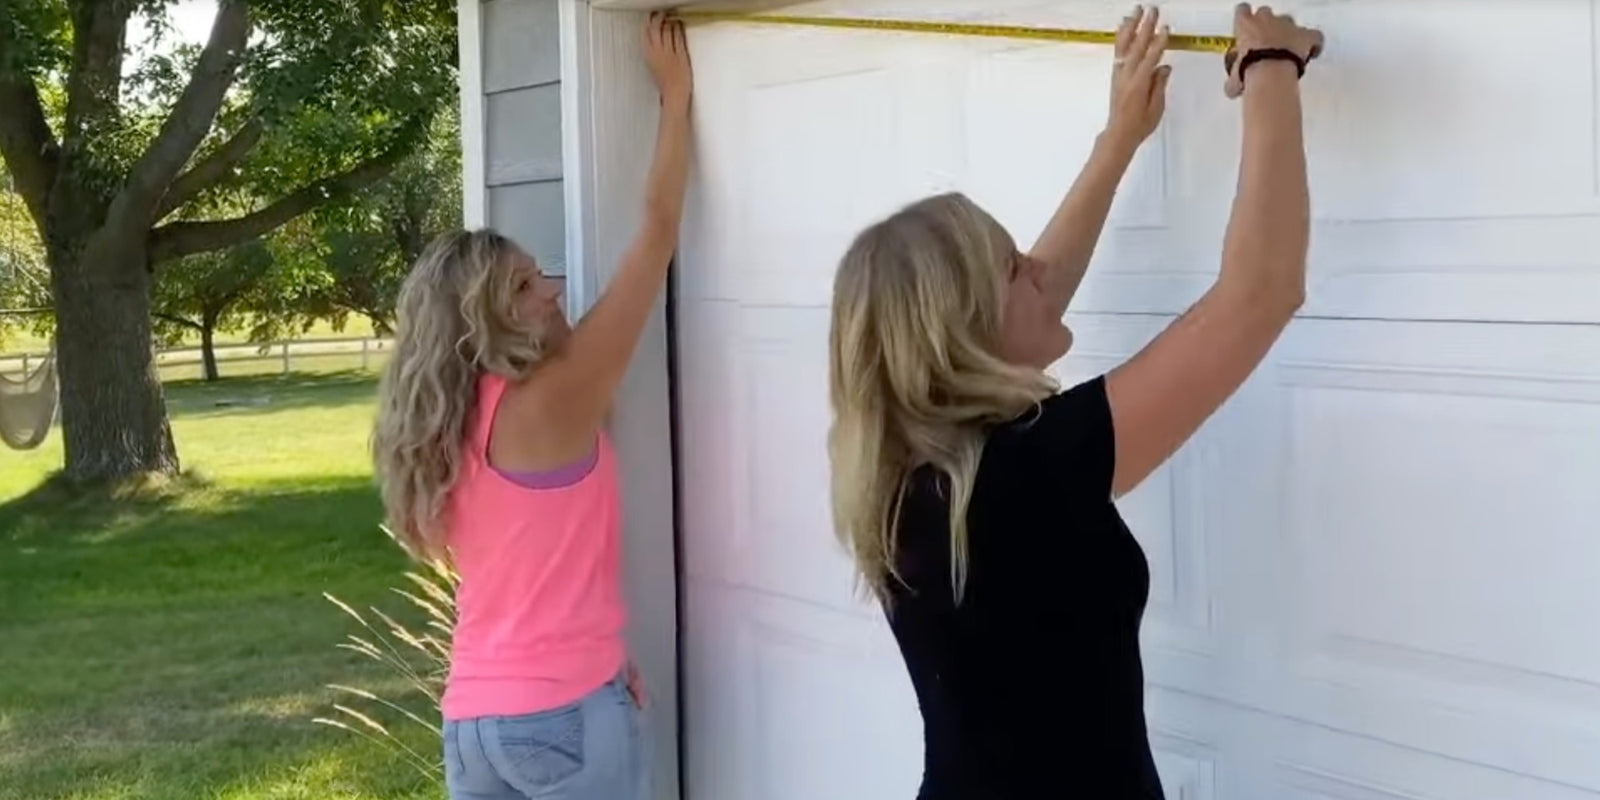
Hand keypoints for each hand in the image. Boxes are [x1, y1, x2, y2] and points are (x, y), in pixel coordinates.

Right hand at [645, 12, 691, 108]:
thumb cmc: (664, 85)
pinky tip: (679, 24)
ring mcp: (670, 53)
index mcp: (648, 56)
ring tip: (672, 18)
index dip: (649, 24)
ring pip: (668, 30)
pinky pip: (679, 37)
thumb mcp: (653, 68)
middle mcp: (658, 52)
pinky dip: (679, 28)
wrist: (674, 95)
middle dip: (659, 19)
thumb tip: (655, 45)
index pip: (646, 34)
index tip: (652, 19)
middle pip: (656, 29)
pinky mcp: (681, 55)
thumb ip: (653, 56)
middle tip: (662, 15)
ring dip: (670, 21)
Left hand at [1105, 5, 1172, 150]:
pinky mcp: (1115, 75)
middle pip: (1137, 46)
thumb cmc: (1139, 125)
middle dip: (1145, 26)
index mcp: (1139, 84)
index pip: (1151, 58)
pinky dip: (1120, 38)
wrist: (1119, 134)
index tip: (1166, 28)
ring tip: (1135, 12)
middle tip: (1152, 10)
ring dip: (1130, 27)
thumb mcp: (1156, 107)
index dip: (1159, 42)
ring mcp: (1119, 74)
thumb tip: (1164, 67)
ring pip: (1124, 46)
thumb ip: (1159, 85)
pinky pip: (1118, 52)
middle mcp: (1127, 76)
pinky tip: (1124, 28)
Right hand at [1223, 4, 1323, 98]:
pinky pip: (1314, 35)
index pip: (1242, 11)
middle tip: (1265, 43)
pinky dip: (1313, 42)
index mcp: (1245, 24)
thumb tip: (1232, 89)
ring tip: (1287, 49)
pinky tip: (1312, 52)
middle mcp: (1266, 19)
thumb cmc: (1248, 71)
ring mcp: (1288, 25)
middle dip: (1267, 26)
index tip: (1246, 31)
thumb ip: (1233, 79)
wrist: (1270, 73)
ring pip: (1289, 22)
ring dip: (1288, 33)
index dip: (1245, 20)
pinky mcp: (1305, 35)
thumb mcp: (1234, 78)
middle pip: (1267, 14)